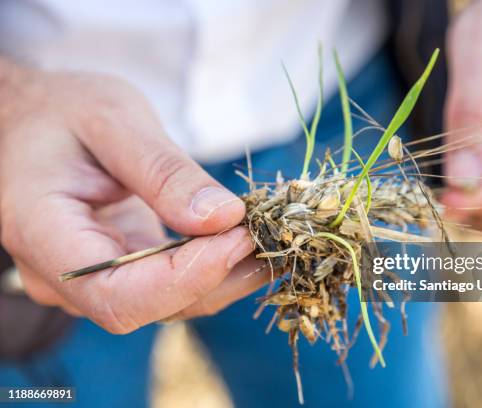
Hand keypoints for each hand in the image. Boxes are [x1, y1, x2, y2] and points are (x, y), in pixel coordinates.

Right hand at [0, 60, 266, 332]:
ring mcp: (93, 278)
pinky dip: (214, 266)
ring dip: (226, 276)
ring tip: (272, 239)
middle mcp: (64, 275)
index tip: (238, 235)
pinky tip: (248, 241)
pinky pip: (172, 284)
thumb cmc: (62, 112)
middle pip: (151, 306)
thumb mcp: (112, 121)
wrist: (33, 121)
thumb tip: (222, 218)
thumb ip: (162, 172)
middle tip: (271, 235)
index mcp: (43, 235)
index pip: (118, 294)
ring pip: (169, 303)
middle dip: (218, 276)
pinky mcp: (121, 269)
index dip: (187, 277)